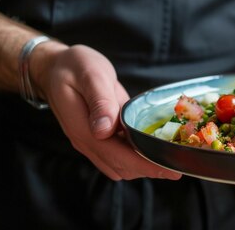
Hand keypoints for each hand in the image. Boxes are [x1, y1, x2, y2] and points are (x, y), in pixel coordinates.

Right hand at [32, 43, 181, 180]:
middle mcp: (87, 141)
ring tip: (170, 160)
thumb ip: (99, 101)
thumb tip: (105, 130)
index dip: (144, 164)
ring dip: (144, 166)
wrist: (56, 67)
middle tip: (179, 164)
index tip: (169, 168)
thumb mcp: (89, 75)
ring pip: (120, 165)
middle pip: (121, 166)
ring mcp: (92, 141)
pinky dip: (136, 157)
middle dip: (150, 169)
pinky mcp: (100, 136)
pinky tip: (154, 149)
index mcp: (83, 129)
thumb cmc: (74, 66)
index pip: (116, 156)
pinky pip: (118, 155)